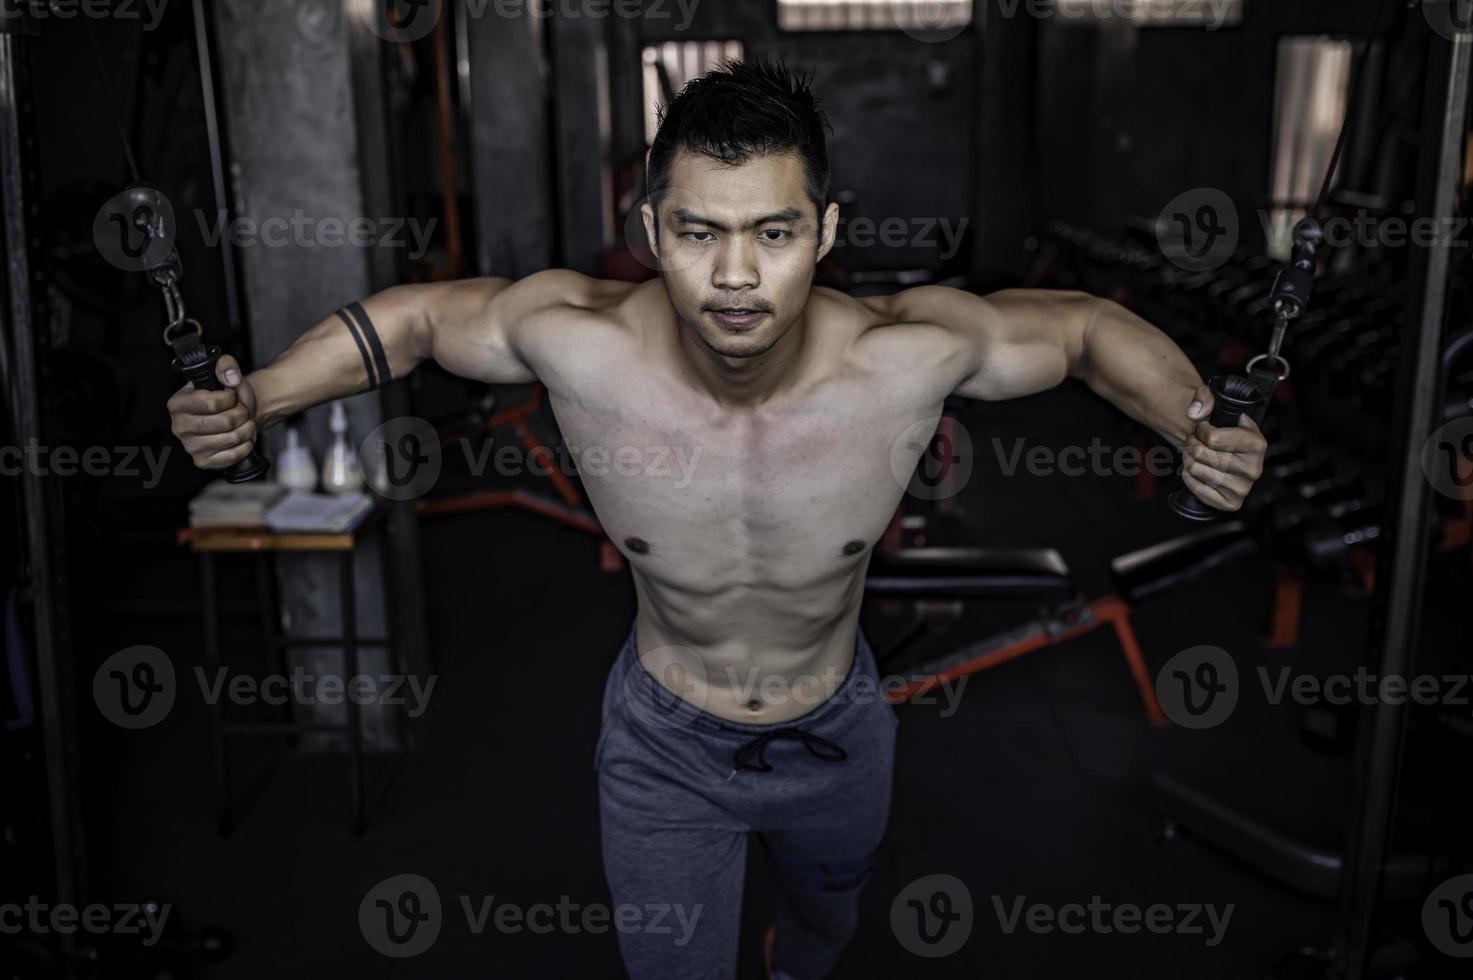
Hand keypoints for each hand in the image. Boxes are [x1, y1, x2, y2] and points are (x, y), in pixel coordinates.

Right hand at [166, 355, 259, 470]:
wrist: (237, 414)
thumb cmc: (228, 396)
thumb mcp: (226, 373)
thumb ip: (226, 365)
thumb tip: (230, 376)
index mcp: (178, 403)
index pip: (211, 403)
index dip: (230, 398)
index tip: (231, 396)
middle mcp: (179, 426)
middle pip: (225, 422)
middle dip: (241, 413)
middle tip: (241, 410)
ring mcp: (190, 446)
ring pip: (232, 438)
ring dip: (247, 428)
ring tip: (243, 422)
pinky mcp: (204, 461)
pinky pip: (234, 455)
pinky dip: (246, 444)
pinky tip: (242, 437)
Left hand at [1179, 382, 1267, 511]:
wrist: (1225, 453)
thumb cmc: (1221, 429)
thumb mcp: (1217, 405)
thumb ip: (1205, 398)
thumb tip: (1195, 413)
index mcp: (1257, 444)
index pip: (1212, 437)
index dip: (1200, 430)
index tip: (1204, 427)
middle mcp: (1254, 468)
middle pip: (1201, 454)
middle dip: (1191, 443)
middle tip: (1194, 441)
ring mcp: (1244, 488)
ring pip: (1196, 470)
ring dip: (1188, 459)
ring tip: (1194, 453)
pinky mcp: (1231, 502)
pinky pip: (1197, 489)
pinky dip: (1189, 477)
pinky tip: (1196, 470)